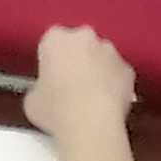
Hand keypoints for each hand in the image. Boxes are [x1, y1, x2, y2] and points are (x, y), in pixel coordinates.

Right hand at [21, 27, 137, 145]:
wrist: (91, 124)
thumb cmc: (56, 110)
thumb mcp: (32, 101)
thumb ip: (39, 89)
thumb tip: (44, 95)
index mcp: (55, 39)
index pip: (50, 42)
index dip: (50, 61)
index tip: (50, 78)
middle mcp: (84, 37)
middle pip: (79, 44)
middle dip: (76, 60)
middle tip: (69, 87)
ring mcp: (110, 51)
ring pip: (101, 57)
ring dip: (97, 71)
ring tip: (89, 100)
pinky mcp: (128, 70)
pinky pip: (118, 74)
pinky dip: (114, 85)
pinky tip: (106, 105)